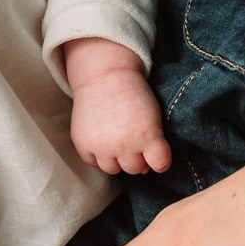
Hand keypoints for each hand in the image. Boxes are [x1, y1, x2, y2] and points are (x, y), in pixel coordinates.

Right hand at [64, 39, 170, 174]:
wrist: (104, 75)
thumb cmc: (134, 95)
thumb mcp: (154, 116)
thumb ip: (154, 144)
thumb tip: (146, 169)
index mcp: (148, 136)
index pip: (160, 165)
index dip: (160, 160)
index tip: (156, 153)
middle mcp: (125, 144)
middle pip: (135, 169)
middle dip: (137, 158)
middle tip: (132, 138)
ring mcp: (102, 146)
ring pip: (113, 169)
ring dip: (116, 159)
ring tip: (116, 139)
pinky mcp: (83, 144)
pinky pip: (93, 162)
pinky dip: (97, 155)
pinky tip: (101, 138)